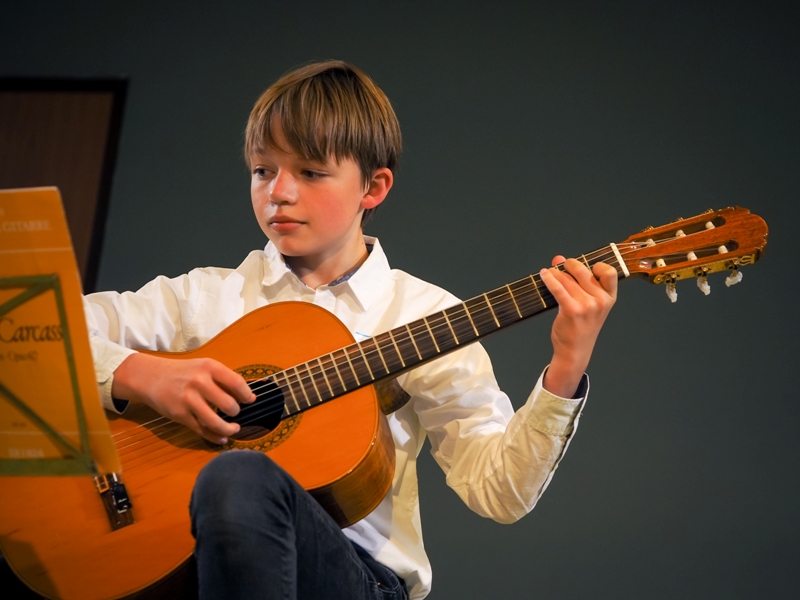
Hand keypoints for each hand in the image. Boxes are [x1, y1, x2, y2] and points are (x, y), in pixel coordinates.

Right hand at [112, 353, 255, 443]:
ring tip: (234, 429)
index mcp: (209, 367)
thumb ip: (224, 380)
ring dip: (229, 429)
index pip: (236, 383)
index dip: (246, 395)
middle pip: (229, 405)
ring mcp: (188, 400)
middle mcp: (199, 382)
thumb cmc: (183, 373)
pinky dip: (215, 437)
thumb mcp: (203, 368)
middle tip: (235, 413)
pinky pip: (202, 430)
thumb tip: (249, 397)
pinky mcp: (180, 415)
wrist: (151, 377)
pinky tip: (222, 438)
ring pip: (216, 422)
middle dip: (236, 412)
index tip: (249, 400)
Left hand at [538, 256, 617, 397]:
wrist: (575, 351)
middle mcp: (601, 301)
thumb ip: (578, 282)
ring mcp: (587, 306)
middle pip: (583, 271)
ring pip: (567, 279)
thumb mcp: (588, 305)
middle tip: (561, 265)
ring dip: (555, 273)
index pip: (609, 272)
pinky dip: (549, 279)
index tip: (586, 267)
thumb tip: (559, 259)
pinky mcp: (572, 310)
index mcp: (609, 298)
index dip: (596, 265)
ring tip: (549, 272)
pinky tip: (544, 275)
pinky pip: (558, 288)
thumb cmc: (582, 327)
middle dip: (569, 265)